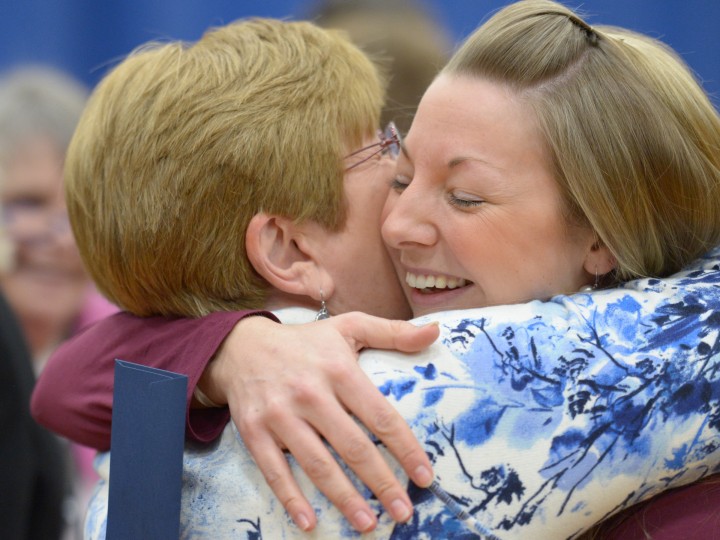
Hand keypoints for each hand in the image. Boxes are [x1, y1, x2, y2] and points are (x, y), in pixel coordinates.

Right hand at [199, 312, 438, 532]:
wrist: (241, 346)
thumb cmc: (305, 342)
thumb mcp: (348, 327)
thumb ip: (393, 332)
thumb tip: (435, 332)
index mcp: (339, 369)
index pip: (380, 415)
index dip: (405, 448)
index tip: (424, 477)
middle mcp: (310, 393)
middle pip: (353, 446)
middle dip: (381, 483)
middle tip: (403, 512)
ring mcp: (280, 414)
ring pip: (317, 464)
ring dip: (344, 498)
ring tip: (368, 524)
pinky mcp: (254, 431)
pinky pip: (274, 471)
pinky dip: (292, 499)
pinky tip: (310, 522)